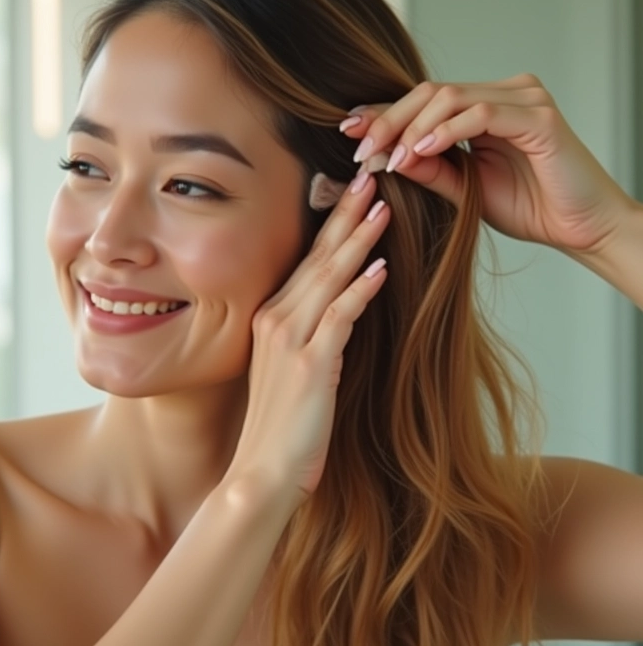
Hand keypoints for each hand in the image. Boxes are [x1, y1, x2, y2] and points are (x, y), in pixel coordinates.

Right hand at [228, 172, 388, 502]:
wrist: (263, 470)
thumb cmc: (282, 423)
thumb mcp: (291, 370)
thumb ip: (311, 335)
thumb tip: (340, 311)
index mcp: (271, 318)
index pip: (305, 260)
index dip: (330, 225)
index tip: (351, 193)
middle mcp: (276, 320)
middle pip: (317, 257)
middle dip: (345, 214)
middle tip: (369, 175)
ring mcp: (291, 340)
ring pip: (328, 278)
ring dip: (357, 240)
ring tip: (381, 205)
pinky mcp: (311, 365)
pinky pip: (339, 317)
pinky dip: (361, 290)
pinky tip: (381, 267)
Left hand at [343, 73, 631, 255]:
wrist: (579, 229)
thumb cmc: (528, 207)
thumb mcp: (463, 189)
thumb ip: (428, 168)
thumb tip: (385, 154)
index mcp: (483, 107)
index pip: (424, 101)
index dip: (384, 114)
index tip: (348, 134)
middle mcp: (503, 93)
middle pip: (431, 91)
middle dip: (389, 120)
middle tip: (360, 150)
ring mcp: (523, 99)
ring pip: (451, 97)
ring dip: (411, 127)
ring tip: (387, 158)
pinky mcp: (538, 116)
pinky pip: (480, 114)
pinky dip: (445, 132)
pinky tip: (419, 153)